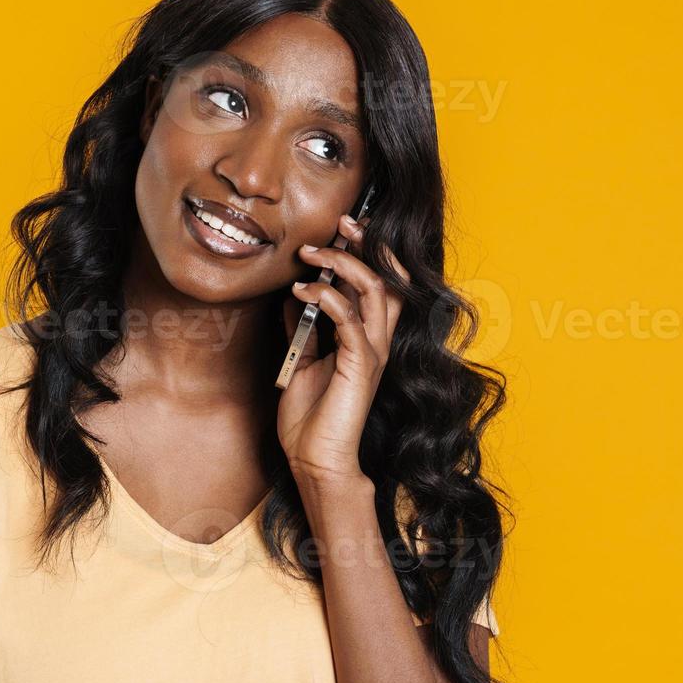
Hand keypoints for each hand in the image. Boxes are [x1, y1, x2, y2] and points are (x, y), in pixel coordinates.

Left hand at [277, 213, 410, 486]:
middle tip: (341, 222)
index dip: (370, 251)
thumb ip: (303, 327)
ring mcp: (372, 352)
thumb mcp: (302, 359)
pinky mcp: (361, 365)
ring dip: (343, 264)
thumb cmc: (310, 417)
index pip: (381, 283)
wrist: (315, 459)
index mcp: (366, 338)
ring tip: (312, 254)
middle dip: (368, 244)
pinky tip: (302, 290)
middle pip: (389, 278)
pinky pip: (349, 319)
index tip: (345, 227)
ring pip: (375, 290)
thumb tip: (294, 295)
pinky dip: (326, 297)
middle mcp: (376, 340)